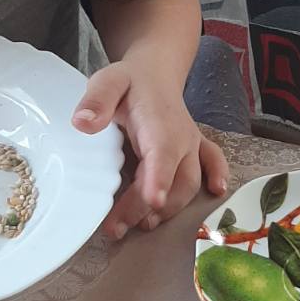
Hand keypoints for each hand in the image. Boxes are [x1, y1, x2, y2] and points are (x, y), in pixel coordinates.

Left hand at [73, 59, 228, 237]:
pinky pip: (213, 163)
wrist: (154, 74)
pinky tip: (215, 192)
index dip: (159, 178)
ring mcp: (192, 145)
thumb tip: (82, 123)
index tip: (152, 200)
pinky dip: (217, 178)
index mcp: (159, 123)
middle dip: (150, 206)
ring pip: (189, 183)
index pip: (162, 153)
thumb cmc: (129, 82)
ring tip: (142, 225)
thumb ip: (96, 101)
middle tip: (117, 227)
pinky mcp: (197, 150)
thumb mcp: (107, 82)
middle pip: (175, 179)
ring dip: (170, 208)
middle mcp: (181, 137)